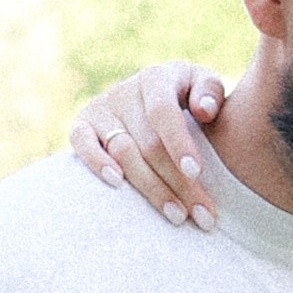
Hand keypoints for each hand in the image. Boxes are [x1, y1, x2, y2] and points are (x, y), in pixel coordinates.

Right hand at [70, 63, 227, 227]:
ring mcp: (101, 107)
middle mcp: (125, 90)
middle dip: (177, 181)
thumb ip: (211, 92)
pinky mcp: (82, 124)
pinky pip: (81, 143)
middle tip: (203, 215)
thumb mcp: (204, 86)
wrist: (154, 99)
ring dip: (150, 187)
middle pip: (147, 142)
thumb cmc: (188, 97)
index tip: (196, 173)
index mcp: (157, 77)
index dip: (178, 142)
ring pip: (122, 151)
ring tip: (177, 215)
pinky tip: (117, 184)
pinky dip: (96, 162)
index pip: (163, 111)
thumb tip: (204, 110)